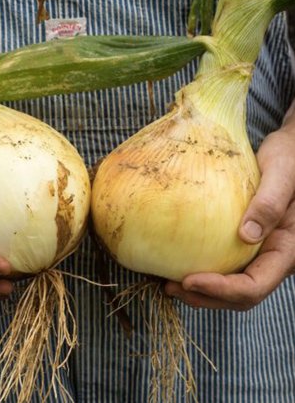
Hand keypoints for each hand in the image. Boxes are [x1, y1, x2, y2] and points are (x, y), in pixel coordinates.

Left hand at [165, 105, 294, 310]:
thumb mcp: (283, 175)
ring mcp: (256, 251)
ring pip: (230, 286)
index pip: (255, 285)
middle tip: (170, 287)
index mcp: (286, 248)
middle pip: (239, 295)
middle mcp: (271, 256)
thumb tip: (246, 235)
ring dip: (199, 291)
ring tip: (167, 283)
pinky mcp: (241, 242)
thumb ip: (270, 203)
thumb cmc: (289, 159)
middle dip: (205, 297)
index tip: (189, 280)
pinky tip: (176, 263)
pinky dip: (199, 270)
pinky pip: (222, 264)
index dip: (223, 290)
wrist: (289, 153)